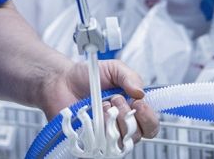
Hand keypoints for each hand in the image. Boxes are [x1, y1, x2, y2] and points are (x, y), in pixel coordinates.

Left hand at [39, 59, 160, 141]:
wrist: (62, 80)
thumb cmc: (87, 76)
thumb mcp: (113, 68)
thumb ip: (130, 77)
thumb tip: (141, 93)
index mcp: (132, 109)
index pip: (150, 125)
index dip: (148, 117)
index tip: (138, 103)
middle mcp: (121, 126)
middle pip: (137, 135)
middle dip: (128, 116)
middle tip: (115, 99)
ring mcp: (106, 135)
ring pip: (120, 141)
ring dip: (112, 121)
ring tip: (102, 105)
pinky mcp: (91, 141)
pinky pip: (101, 145)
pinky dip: (99, 130)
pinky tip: (93, 116)